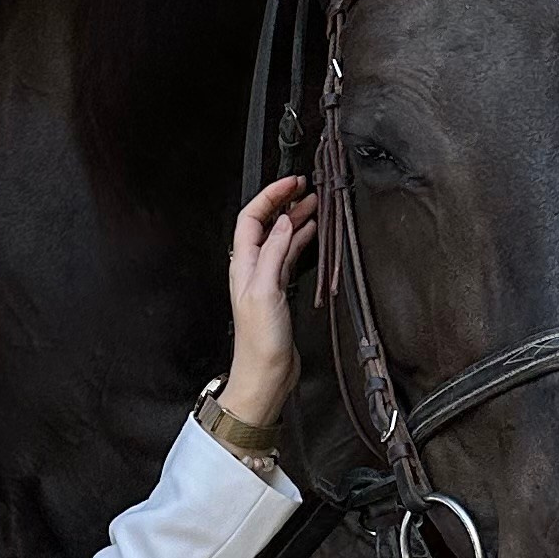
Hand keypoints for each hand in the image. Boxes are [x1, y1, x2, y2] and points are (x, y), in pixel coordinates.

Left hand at [224, 173, 317, 428]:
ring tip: (315, 203)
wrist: (265, 374)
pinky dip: (301, 240)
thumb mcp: (265, 292)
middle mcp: (252, 268)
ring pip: (280, 238)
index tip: (292, 182)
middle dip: (284, 202)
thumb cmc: (259, 342)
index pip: (251, 218)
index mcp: (243, 264)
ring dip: (295, 218)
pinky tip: (312, 233)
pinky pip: (289, 256)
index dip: (270, 196)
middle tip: (306, 186)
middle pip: (265, 224)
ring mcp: (266, 278)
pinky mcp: (280, 291)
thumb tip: (284, 223)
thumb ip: (273, 255)